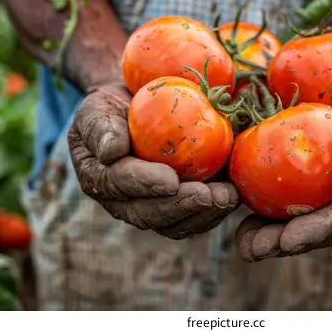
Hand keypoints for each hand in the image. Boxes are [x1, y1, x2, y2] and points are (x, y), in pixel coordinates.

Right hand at [67, 83, 238, 239]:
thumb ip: (99, 128)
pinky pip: (196, 217)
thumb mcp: (96, 109)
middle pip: (150, 214)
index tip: (170, 180)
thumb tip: (111, 151)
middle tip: (208, 196)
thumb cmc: (112, 108)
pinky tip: (235, 194)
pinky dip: (216, 210)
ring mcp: (153, 207)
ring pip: (177, 224)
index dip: (144, 184)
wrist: (133, 109)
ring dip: (204, 214)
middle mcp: (125, 202)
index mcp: (99, 178)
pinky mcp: (179, 205)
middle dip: (181, 206)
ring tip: (228, 198)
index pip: (119, 184)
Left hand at [235, 97, 331, 260]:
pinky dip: (245, 201)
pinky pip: (262, 192)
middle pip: (304, 228)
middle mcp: (327, 203)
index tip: (289, 240)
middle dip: (279, 243)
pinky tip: (227, 206)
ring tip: (242, 244)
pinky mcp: (280, 176)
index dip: (313, 232)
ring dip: (261, 235)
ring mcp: (303, 193)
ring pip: (281, 219)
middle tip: (254, 249)